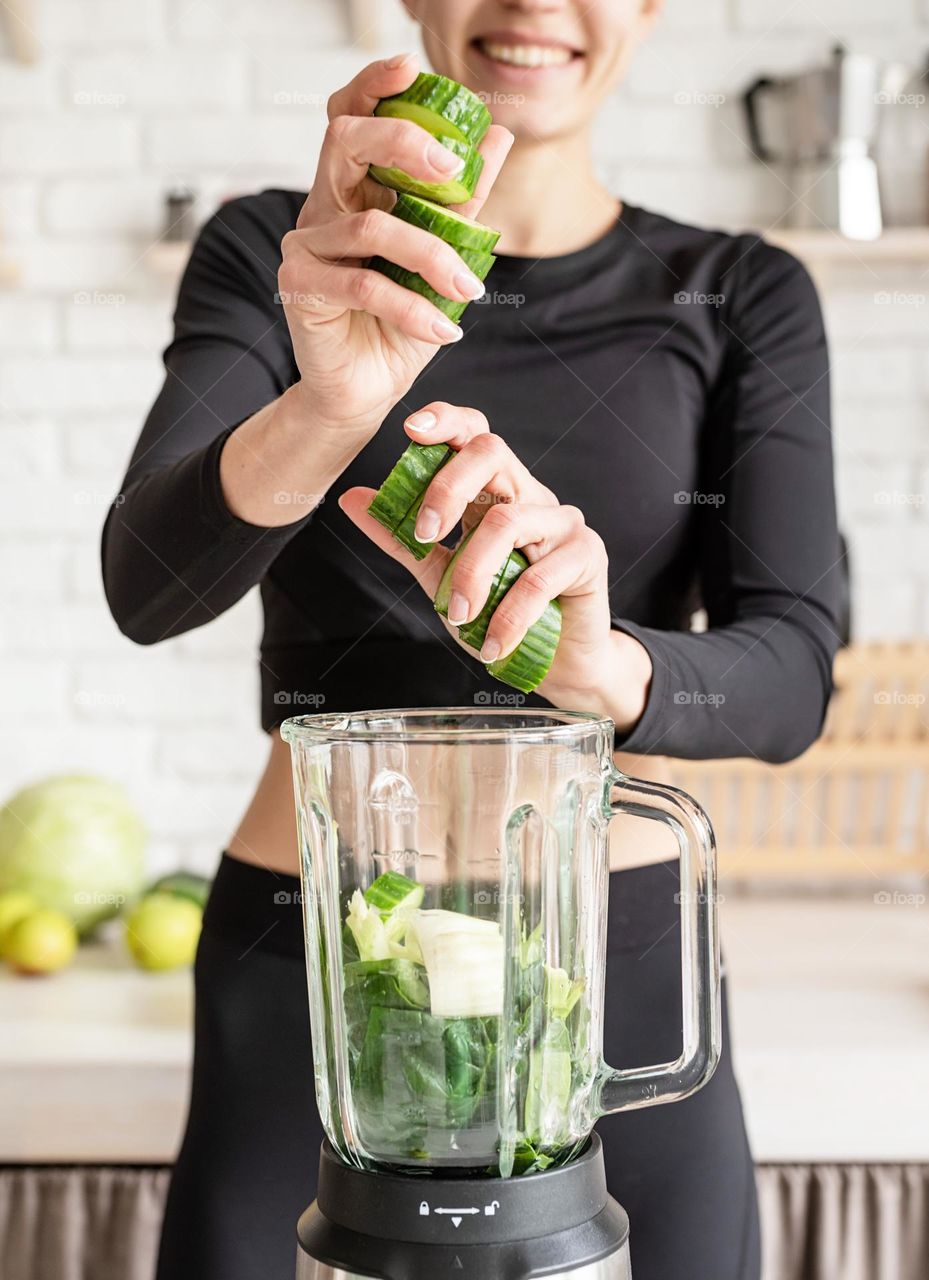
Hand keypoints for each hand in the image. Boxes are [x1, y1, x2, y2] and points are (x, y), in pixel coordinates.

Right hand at [278, 53, 512, 435]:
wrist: (366, 390)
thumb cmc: (399, 324)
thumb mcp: (443, 259)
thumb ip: (462, 202)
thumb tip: (497, 135)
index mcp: (353, 190)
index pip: (352, 118)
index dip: (374, 85)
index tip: (414, 69)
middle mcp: (322, 207)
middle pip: (344, 141)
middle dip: (401, 142)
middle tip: (452, 168)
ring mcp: (303, 244)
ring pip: (371, 226)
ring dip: (432, 258)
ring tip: (470, 291)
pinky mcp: (298, 286)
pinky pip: (364, 285)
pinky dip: (413, 307)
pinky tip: (445, 330)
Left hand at [338, 403, 650, 723]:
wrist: (555, 663)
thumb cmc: (499, 614)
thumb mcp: (441, 577)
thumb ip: (404, 540)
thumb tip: (353, 499)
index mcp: (496, 492)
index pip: (474, 435)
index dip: (447, 420)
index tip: (410, 430)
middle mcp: (531, 496)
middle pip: (491, 452)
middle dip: (447, 488)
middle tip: (423, 535)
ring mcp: (563, 521)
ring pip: (507, 522)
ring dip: (472, 574)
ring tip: (458, 618)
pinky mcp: (588, 555)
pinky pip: (539, 578)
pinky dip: (508, 616)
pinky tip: (493, 645)